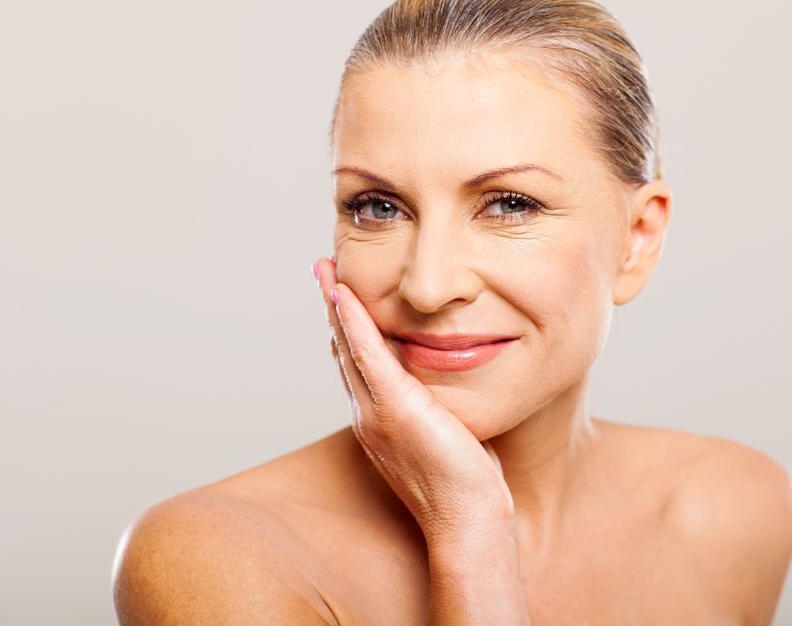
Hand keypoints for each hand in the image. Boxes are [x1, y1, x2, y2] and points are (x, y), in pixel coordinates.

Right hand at [313, 256, 514, 537]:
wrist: (468, 520)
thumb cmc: (467, 487)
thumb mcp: (448, 438)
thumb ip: (439, 411)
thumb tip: (448, 395)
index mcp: (377, 421)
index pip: (356, 364)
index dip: (346, 329)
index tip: (341, 298)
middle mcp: (367, 414)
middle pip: (343, 349)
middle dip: (333, 308)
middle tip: (324, 271)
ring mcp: (376, 412)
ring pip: (348, 346)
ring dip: (335, 305)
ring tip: (326, 270)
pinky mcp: (395, 408)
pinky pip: (367, 354)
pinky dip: (353, 322)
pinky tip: (344, 294)